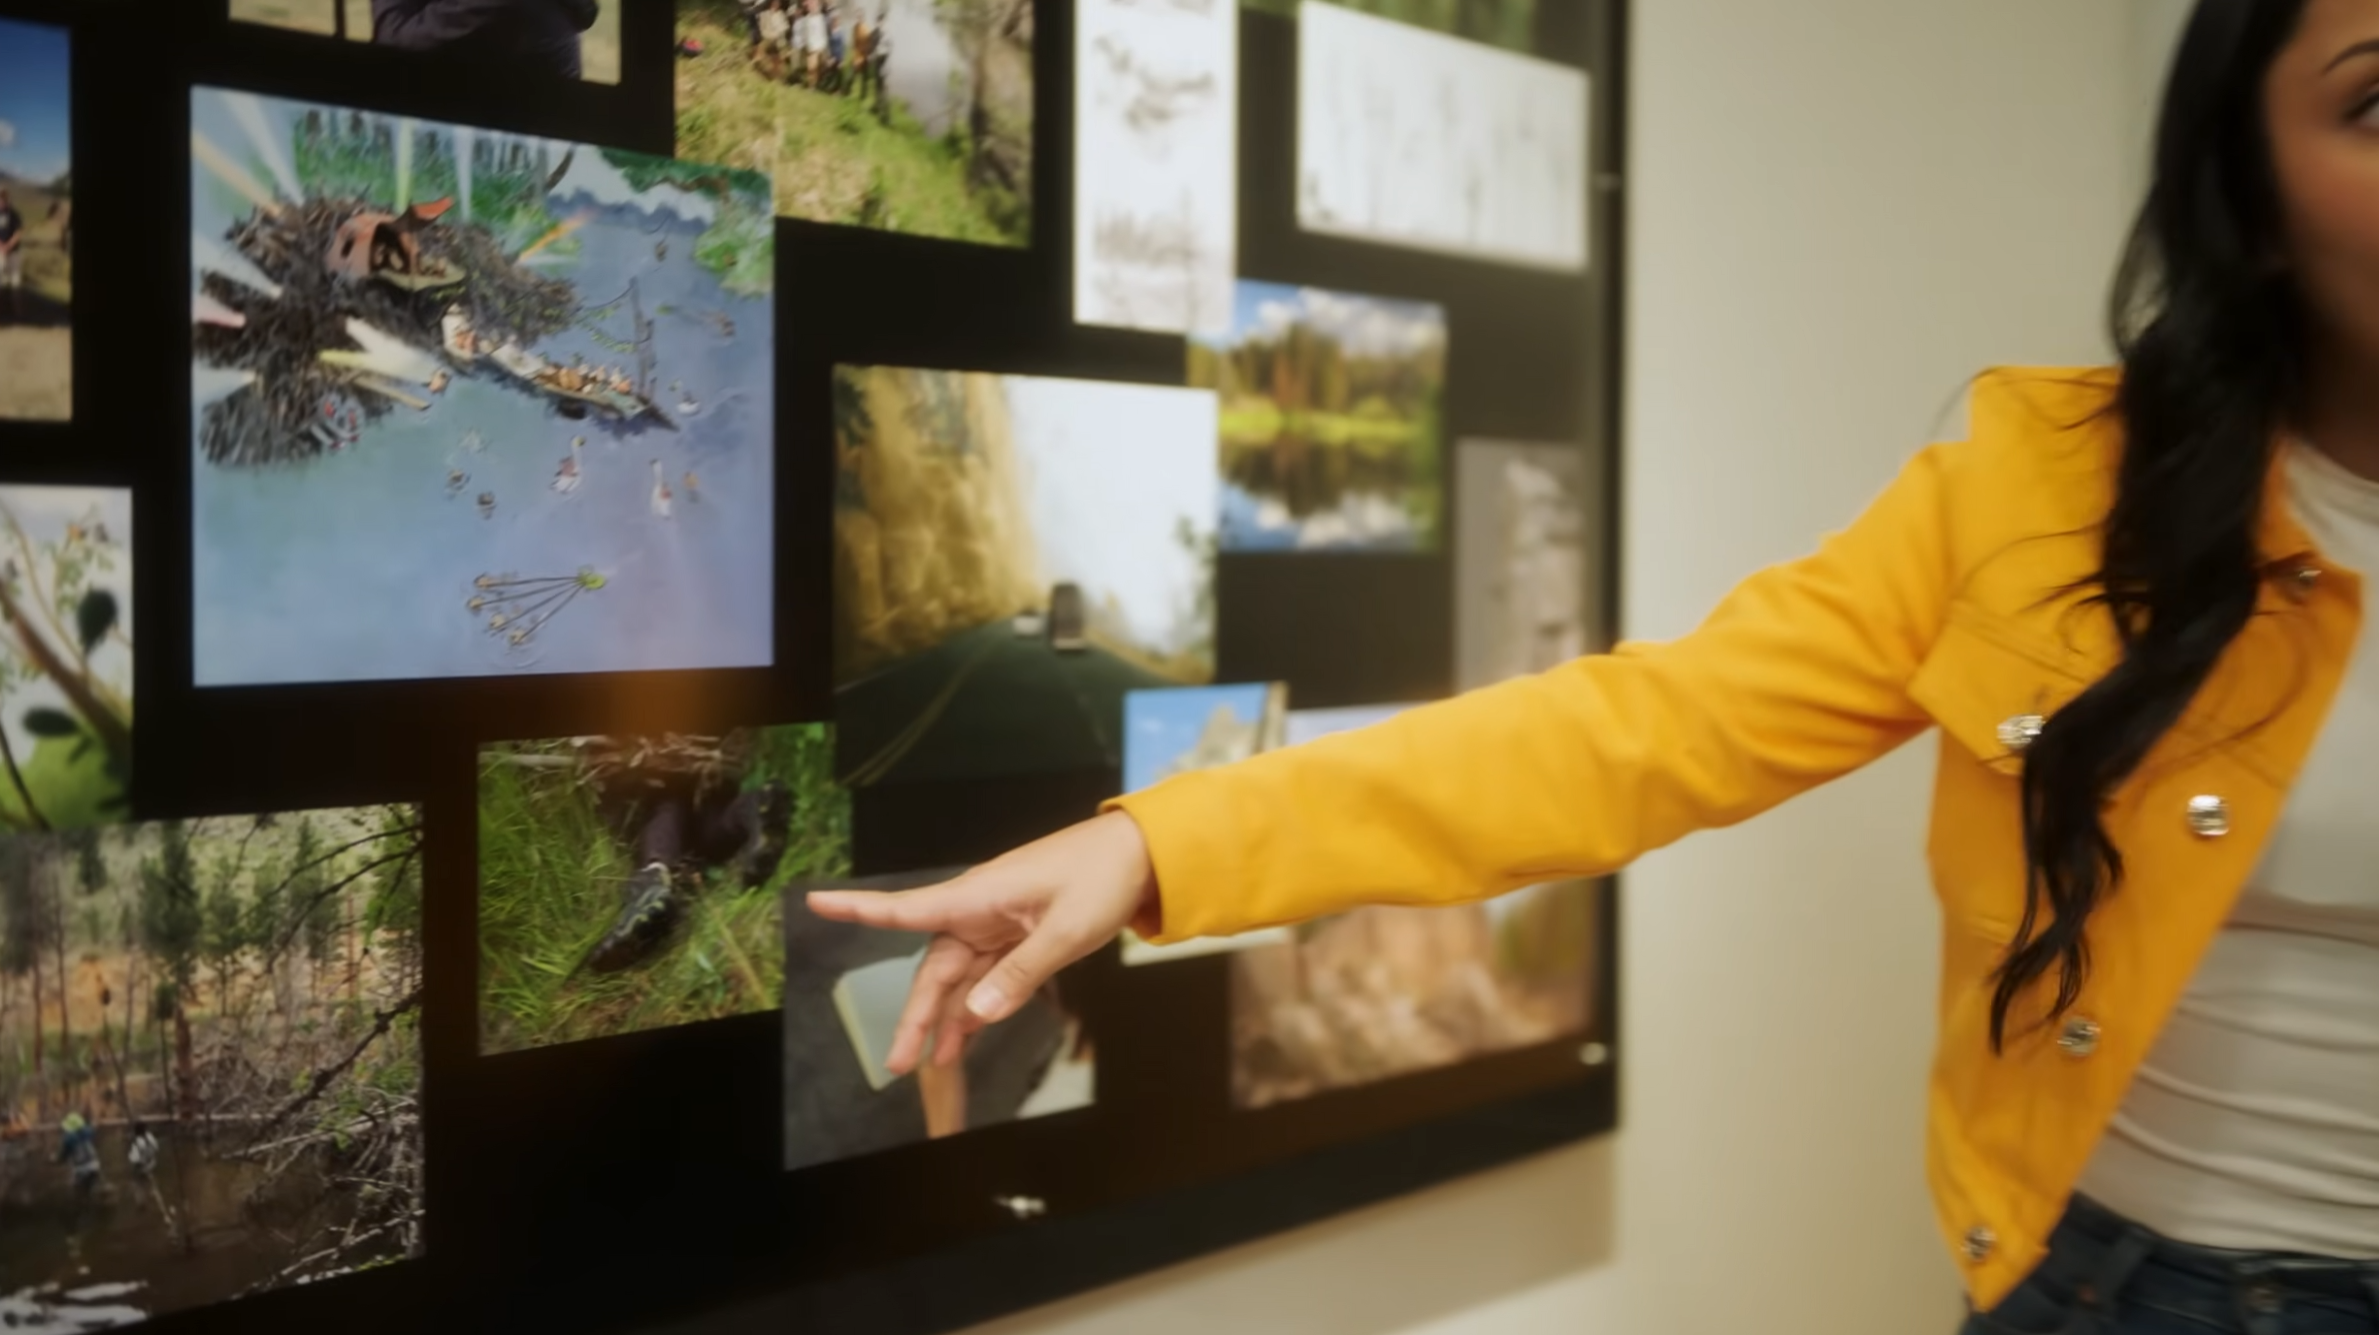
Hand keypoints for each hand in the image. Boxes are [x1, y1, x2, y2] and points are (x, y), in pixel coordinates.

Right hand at [805, 811, 1155, 1075]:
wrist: (1140, 855)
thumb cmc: (1101, 877)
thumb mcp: (1066, 932)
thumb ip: (1019, 974)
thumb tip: (975, 1014)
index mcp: (979, 896)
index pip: (906, 908)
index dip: (859, 909)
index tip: (816, 903)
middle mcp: (978, 909)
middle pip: (934, 966)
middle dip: (915, 1013)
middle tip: (897, 1061)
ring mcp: (997, 923)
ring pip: (957, 976)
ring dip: (946, 1018)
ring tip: (931, 1063)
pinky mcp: (1016, 934)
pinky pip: (985, 974)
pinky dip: (976, 1005)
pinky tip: (964, 1037)